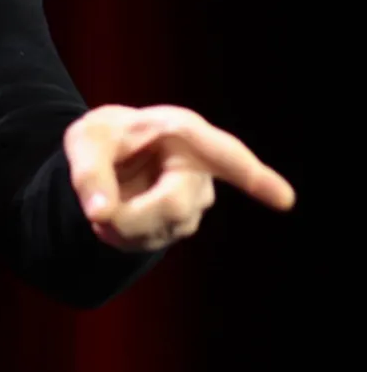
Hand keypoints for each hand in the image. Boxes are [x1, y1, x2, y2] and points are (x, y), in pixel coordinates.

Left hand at [64, 103, 295, 252]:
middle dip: (134, 217)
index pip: (224, 154)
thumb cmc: (104, 137)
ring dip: (125, 226)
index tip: (285, 200)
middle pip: (176, 206)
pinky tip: (116, 215)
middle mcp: (198, 164)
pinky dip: (124, 234)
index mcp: (182, 132)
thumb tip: (102, 214)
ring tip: (104, 203)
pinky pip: (152, 240)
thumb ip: (89, 174)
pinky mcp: (184, 221)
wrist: (108, 155)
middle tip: (98, 212)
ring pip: (165, 227)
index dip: (254, 177)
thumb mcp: (85, 142)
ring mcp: (196, 197)